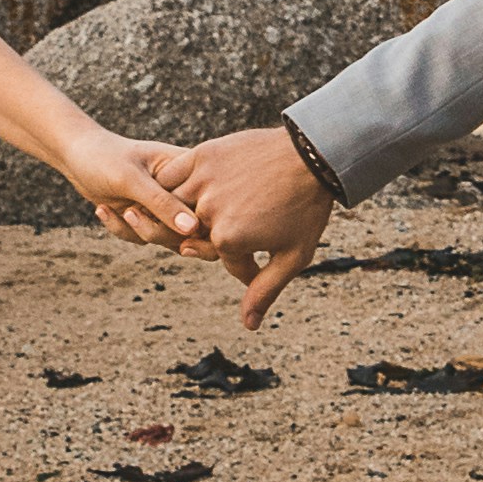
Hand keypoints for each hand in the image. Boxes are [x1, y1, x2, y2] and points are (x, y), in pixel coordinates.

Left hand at [56, 123, 196, 246]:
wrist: (75, 156)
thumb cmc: (104, 157)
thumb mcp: (132, 179)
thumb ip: (162, 203)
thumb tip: (192, 230)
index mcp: (189, 170)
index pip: (207, 202)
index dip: (196, 221)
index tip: (166, 222)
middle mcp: (181, 190)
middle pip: (191, 228)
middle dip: (158, 229)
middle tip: (130, 213)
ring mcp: (164, 206)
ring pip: (167, 238)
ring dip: (137, 230)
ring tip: (116, 209)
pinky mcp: (147, 218)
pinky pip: (143, 238)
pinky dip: (122, 229)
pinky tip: (103, 209)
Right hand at [171, 123, 333, 324]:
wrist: (311, 156)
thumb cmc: (306, 208)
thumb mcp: (292, 257)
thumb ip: (265, 291)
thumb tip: (248, 325)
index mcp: (228, 240)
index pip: (222, 260)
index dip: (243, 262)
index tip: (262, 250)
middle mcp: (209, 212)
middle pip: (192, 235)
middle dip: (212, 238)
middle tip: (240, 225)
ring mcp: (203, 182)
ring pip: (174, 206)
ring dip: (183, 213)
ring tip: (204, 212)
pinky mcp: (201, 156)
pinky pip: (172, 175)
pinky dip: (171, 185)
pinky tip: (187, 189)